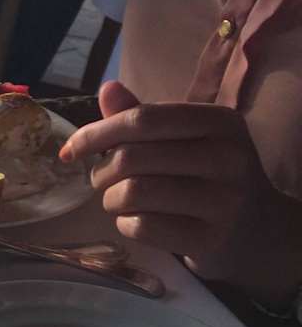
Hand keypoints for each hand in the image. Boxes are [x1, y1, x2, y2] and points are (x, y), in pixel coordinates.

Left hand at [58, 81, 264, 259]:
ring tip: (120, 202)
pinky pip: (142, 227)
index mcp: (218, 122)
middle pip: (131, 158)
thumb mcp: (185, 141)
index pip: (142, 119)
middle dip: (102, 173)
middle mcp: (226, 156)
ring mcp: (222, 199)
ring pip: (133, 193)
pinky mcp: (209, 238)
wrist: (258, 229)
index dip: (96, 134)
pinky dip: (126, 225)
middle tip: (102, 182)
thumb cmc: (208, 178)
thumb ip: (144, 118)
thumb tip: (107, 88)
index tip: (69, 150)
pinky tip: (137, 222)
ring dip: (111, 201)